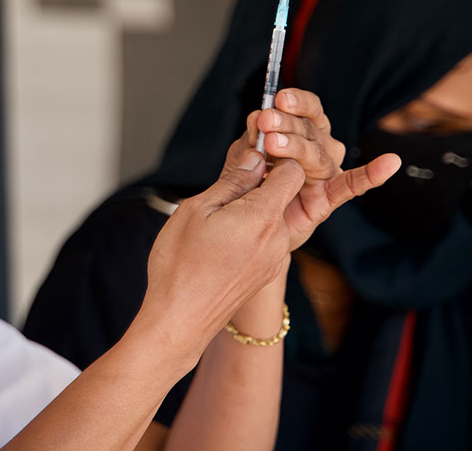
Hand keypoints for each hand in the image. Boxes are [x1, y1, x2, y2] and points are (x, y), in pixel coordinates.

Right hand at [135, 145, 305, 366]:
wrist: (179, 321)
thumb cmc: (180, 265)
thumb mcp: (197, 210)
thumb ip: (232, 182)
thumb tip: (254, 157)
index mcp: (262, 217)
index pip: (292, 170)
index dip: (274, 154)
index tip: (251, 150)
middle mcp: (278, 238)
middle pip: (285, 192)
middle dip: (262, 180)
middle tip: (228, 178)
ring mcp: (275, 257)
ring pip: (275, 214)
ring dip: (254, 205)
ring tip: (218, 212)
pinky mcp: (266, 271)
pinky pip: (268, 236)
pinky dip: (252, 227)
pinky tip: (222, 234)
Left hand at [247, 88, 400, 249]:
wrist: (250, 222)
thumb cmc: (250, 181)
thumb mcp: (244, 156)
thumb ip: (250, 139)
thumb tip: (257, 117)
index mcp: (303, 129)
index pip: (308, 108)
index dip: (296, 101)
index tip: (280, 98)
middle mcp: (320, 145)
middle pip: (310, 129)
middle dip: (286, 123)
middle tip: (265, 122)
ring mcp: (326, 171)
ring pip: (317, 154)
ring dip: (297, 147)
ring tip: (274, 144)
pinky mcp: (329, 197)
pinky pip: (353, 184)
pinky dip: (372, 174)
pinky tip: (389, 163)